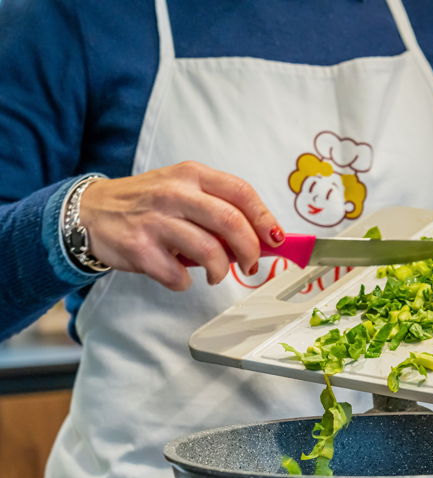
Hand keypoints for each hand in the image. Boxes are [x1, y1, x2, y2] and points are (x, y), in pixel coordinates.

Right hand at [80, 161, 283, 290]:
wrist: (90, 211)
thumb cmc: (148, 204)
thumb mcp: (183, 190)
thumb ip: (219, 208)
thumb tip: (262, 238)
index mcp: (192, 175)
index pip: (242, 193)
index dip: (265, 218)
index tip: (276, 238)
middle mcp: (174, 193)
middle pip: (231, 223)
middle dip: (250, 250)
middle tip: (250, 264)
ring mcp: (155, 220)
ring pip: (210, 252)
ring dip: (221, 271)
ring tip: (216, 274)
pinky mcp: (139, 248)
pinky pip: (178, 275)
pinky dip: (185, 282)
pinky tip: (178, 274)